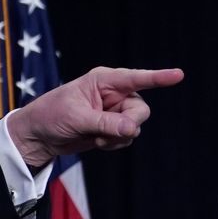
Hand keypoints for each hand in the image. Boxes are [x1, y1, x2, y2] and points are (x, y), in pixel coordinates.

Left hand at [6, 66, 183, 170]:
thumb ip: (106, 123)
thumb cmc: (51, 116)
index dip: (158, 77)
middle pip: (140, 110)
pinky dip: (115, 143)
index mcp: (104, 80)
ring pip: (135, 126)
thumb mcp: (77, 119)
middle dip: (128, 124)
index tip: (178, 75)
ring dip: (118, 137)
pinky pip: (127, 137)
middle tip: (107, 134)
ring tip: (95, 138)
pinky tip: (97, 142)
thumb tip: (132, 129)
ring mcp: (115, 111)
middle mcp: (114, 93)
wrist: (39, 136)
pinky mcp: (112, 127)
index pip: (136, 78)